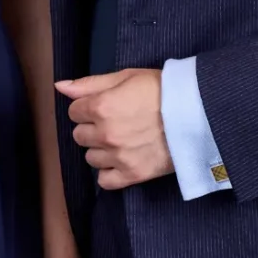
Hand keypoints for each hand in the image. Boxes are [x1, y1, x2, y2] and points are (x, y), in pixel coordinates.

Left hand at [56, 68, 170, 188]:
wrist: (198, 113)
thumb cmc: (163, 90)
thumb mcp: (126, 77)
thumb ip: (90, 84)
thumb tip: (59, 87)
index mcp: (101, 107)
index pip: (74, 112)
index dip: (88, 107)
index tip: (105, 106)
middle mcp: (106, 134)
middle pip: (80, 136)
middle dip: (93, 128)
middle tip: (115, 122)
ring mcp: (118, 157)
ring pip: (91, 158)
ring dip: (102, 150)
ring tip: (123, 140)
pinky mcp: (133, 174)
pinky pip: (105, 181)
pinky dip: (110, 172)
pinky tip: (122, 160)